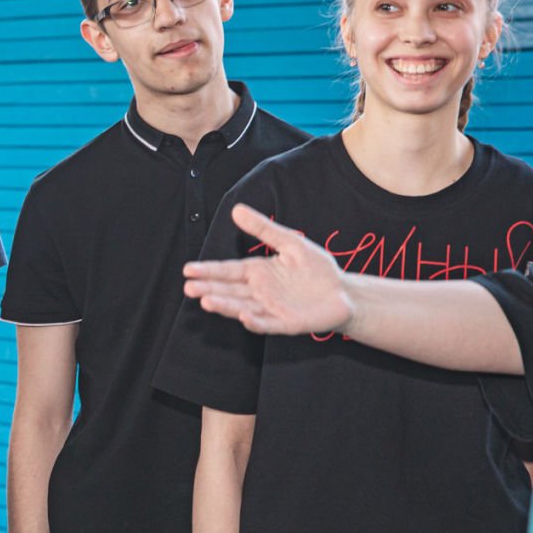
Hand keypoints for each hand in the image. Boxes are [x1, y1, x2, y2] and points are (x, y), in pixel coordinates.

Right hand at [183, 204, 350, 335]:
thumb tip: (236, 209)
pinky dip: (255, 321)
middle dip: (209, 289)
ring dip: (225, 305)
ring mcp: (271, 309)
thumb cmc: (317, 268)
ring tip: (206, 301)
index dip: (208, 270)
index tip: (188, 269)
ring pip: (242, 307)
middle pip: (229, 290)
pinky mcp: (286, 324)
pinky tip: (243, 316)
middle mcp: (259, 292)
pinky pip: (267, 323)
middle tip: (189, 288)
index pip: (228, 271)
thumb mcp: (290, 243)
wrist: (344, 292)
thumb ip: (264, 229)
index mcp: (258, 272)